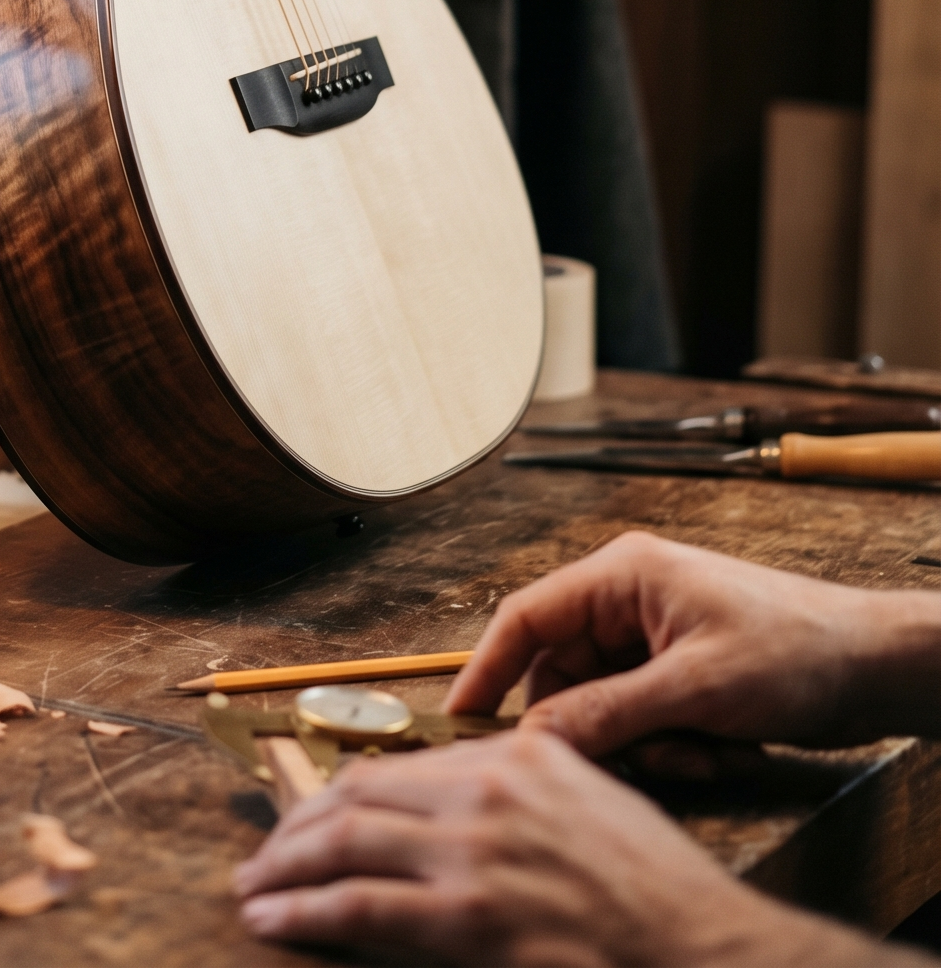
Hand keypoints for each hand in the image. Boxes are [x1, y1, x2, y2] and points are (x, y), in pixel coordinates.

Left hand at [233, 726, 879, 965]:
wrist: (709, 954)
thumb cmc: (664, 901)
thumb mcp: (594, 811)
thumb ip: (524, 799)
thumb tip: (455, 815)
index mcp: (519, 757)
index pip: (398, 766)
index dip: (338, 794)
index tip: (308, 817)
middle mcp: (488, 788)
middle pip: (358, 795)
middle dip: (298, 828)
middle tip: (266, 858)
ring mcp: (476, 851)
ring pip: (345, 843)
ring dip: (286, 868)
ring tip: (255, 890)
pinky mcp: (469, 918)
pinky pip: (360, 908)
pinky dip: (305, 912)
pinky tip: (274, 921)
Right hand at [443, 530, 940, 756]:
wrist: (875, 665)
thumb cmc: (797, 650)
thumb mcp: (696, 689)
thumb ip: (608, 712)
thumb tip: (535, 737)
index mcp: (622, 574)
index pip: (526, 617)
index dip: (486, 668)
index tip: (460, 720)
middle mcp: (628, 598)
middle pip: (563, 671)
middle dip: (593, 725)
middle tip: (629, 760)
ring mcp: (654, 636)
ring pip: (601, 703)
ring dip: (638, 742)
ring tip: (696, 755)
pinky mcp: (678, 671)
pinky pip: (639, 717)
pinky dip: (666, 745)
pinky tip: (713, 752)